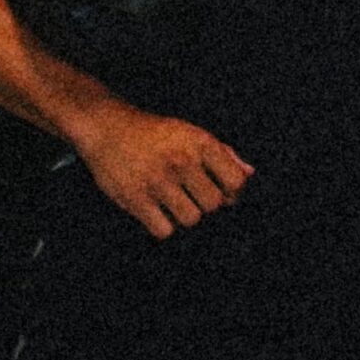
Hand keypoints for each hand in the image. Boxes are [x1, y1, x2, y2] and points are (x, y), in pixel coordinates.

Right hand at [70, 97, 251, 238]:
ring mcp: (158, 182)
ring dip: (185, 215)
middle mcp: (182, 162)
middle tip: (194, 194)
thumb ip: (224, 153)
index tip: (223, 189)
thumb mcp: (193, 133)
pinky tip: (158, 211)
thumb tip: (249, 174)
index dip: (233, 190)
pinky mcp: (135, 200)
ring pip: (191, 220)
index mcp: (200, 143)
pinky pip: (164, 231)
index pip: (236, 181)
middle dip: (207, 203)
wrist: (109, 129)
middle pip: (214, 204)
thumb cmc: (156, 133)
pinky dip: (164, 226)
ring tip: (175, 201)